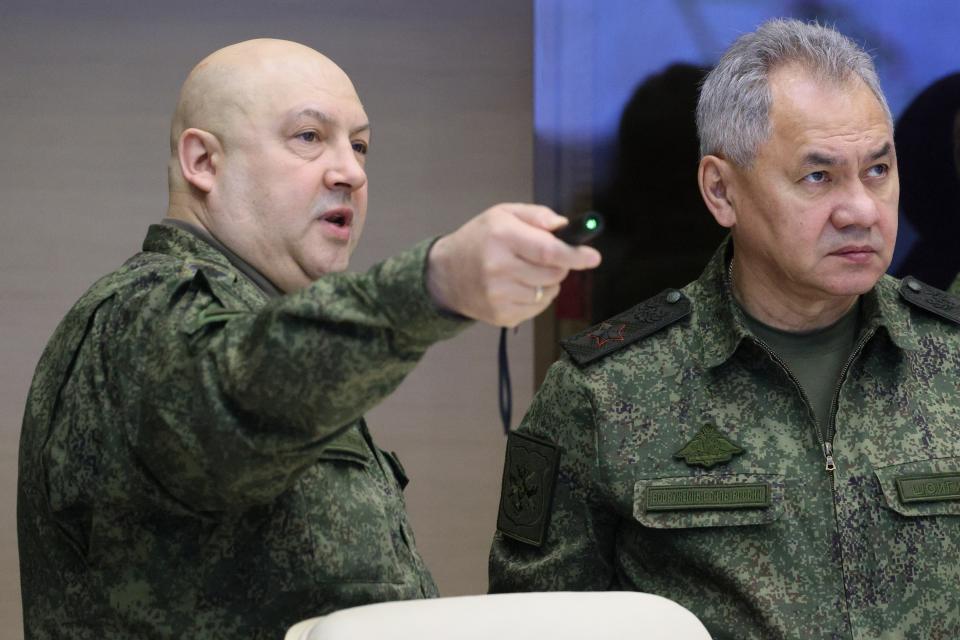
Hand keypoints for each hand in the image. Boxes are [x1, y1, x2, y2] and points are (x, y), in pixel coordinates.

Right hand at [426, 204, 600, 326]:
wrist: (445, 274)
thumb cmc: (478, 240)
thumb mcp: (501, 214)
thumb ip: (536, 216)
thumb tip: (564, 226)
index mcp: (501, 237)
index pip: (547, 250)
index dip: (575, 254)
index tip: (593, 256)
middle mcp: (498, 268)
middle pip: (554, 273)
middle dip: (560, 265)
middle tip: (545, 257)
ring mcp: (499, 296)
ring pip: (549, 292)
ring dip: (547, 282)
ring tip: (524, 271)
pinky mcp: (501, 316)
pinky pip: (538, 308)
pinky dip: (536, 297)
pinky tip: (516, 286)